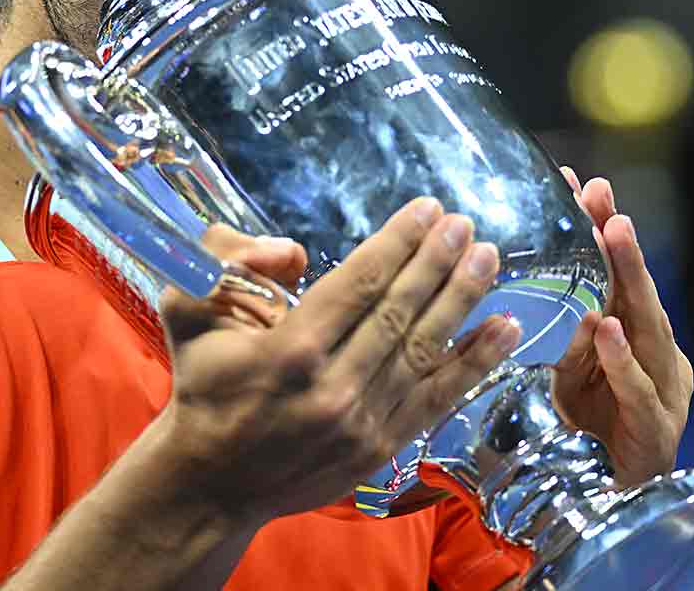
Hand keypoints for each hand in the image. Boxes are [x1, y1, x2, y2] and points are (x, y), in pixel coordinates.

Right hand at [152, 198, 521, 524]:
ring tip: (488, 257)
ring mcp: (361, 423)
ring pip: (424, 351)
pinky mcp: (380, 449)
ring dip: (462, 300)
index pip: (358, 283)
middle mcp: (332, 388)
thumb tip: (295, 253)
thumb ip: (225, 262)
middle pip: (399, 312)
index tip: (426, 209)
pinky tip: (504, 327)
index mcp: (288, 351)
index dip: (397, 242)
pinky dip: (475, 362)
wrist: (210, 483)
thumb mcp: (188, 309)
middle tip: (464, 223)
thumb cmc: (202, 385)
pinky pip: (437, 398)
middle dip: (436, 262)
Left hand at [549, 169, 693, 487]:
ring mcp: (663, 388)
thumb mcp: (567, 369)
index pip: (613, 273)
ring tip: (613, 236)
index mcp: (632, 335)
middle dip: (618, 240)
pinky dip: (622, 359)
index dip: (598, 227)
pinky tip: (607, 331)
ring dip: (629, 280)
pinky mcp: (656, 427)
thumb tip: (521, 274)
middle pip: (635, 288)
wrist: (616, 500)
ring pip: (648, 327)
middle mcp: (656, 352)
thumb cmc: (593, 430)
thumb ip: (560, 327)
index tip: (576, 181)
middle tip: (601, 196)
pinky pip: (638, 388)